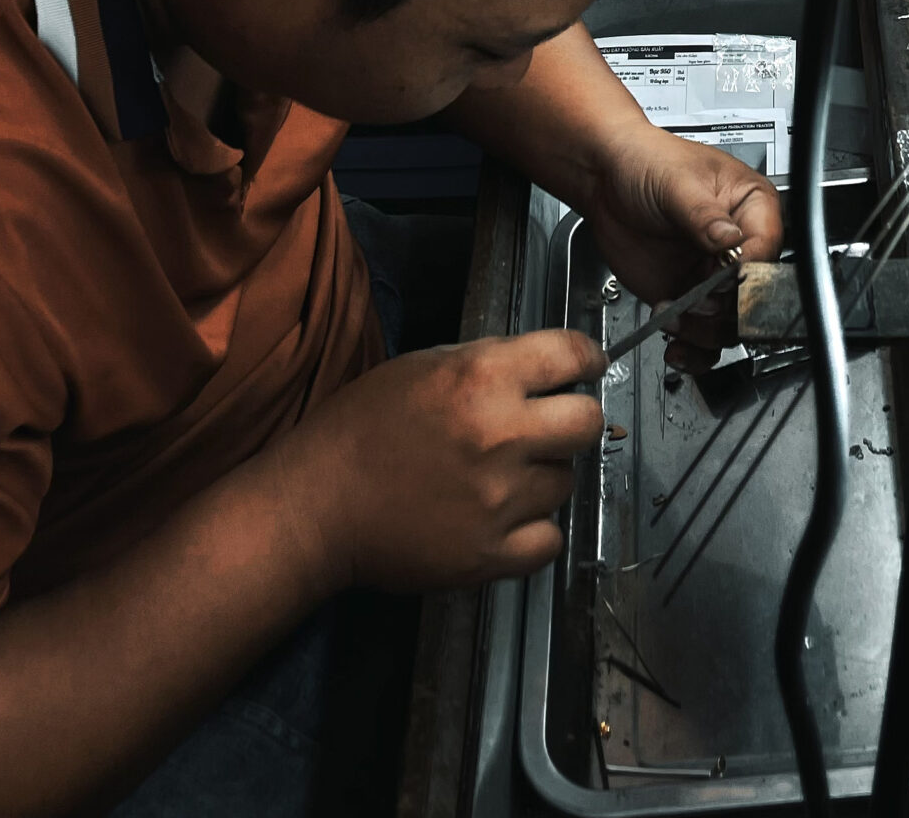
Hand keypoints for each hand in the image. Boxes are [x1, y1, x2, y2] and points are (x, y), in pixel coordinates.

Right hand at [278, 331, 602, 591]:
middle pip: (587, 422)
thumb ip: (491, 364)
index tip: (588, 367)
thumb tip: (544, 370)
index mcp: (482, 378)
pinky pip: (550, 540)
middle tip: (550, 426)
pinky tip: (504, 517)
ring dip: (543, 477)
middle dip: (574, 419)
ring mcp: (499, 500)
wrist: (320, 503)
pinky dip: (534, 530)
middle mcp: (500, 435)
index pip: (571, 354)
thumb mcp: (427, 366)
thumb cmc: (364, 427)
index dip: (587, 358)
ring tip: (502, 476)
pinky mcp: (490, 555)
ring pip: (566, 483)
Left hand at [581, 128, 784, 370]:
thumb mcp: (677, 182)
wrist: (605, 179)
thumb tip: (731, 239)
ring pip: (730, 324)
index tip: (719, 284)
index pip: (766, 252)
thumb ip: (704, 214)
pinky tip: (676, 344)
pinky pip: (705, 336)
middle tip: (693, 306)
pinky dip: (694, 349)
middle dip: (723, 310)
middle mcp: (739, 246)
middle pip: (752, 297)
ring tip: (674, 320)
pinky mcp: (690, 295)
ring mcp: (714, 275)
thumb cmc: (646, 161)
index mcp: (753, 206)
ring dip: (704, 333)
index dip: (745, 275)